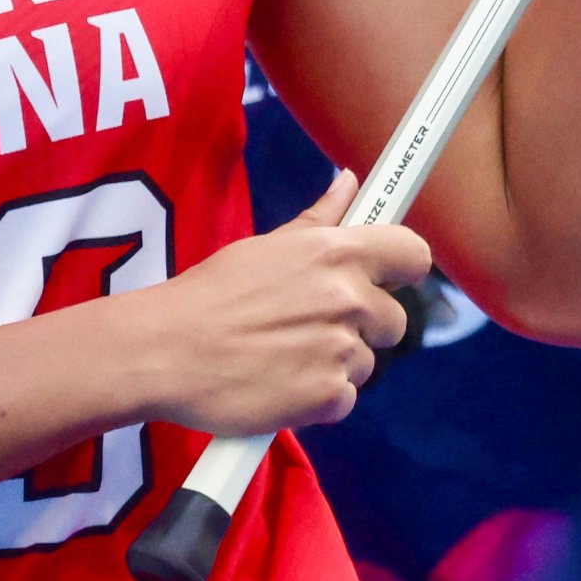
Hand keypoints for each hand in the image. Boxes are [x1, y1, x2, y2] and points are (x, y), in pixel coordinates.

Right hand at [129, 175, 429, 436]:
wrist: (166, 351)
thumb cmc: (210, 295)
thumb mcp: (266, 246)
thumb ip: (319, 219)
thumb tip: (349, 182)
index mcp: (334, 251)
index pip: (413, 254)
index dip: (403, 269)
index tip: (389, 278)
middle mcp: (347, 297)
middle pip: (395, 319)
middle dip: (363, 326)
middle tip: (312, 326)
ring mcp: (341, 349)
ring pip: (367, 361)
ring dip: (335, 363)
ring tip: (284, 355)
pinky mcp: (328, 396)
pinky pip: (345, 398)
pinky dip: (319, 398)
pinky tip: (281, 383)